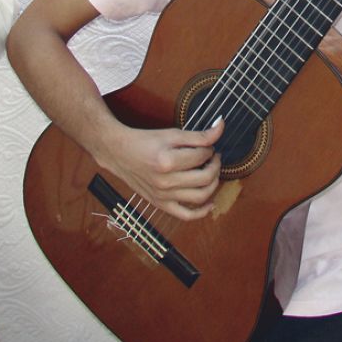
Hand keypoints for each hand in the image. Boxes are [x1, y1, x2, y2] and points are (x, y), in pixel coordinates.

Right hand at [97, 118, 225, 220]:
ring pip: (200, 196)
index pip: (202, 157)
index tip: (206, 146)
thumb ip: (199, 135)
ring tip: (210, 172)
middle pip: (205, 178)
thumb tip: (221, 126)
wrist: (119, 153)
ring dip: (213, 183)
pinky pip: (185, 215)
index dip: (209, 149)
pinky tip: (211, 203)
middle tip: (213, 157)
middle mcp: (165, 182)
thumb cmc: (145, 141)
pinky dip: (202, 212)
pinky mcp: (160, 204)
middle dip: (215, 165)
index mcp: (167, 161)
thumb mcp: (172, 134)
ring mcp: (162, 196)